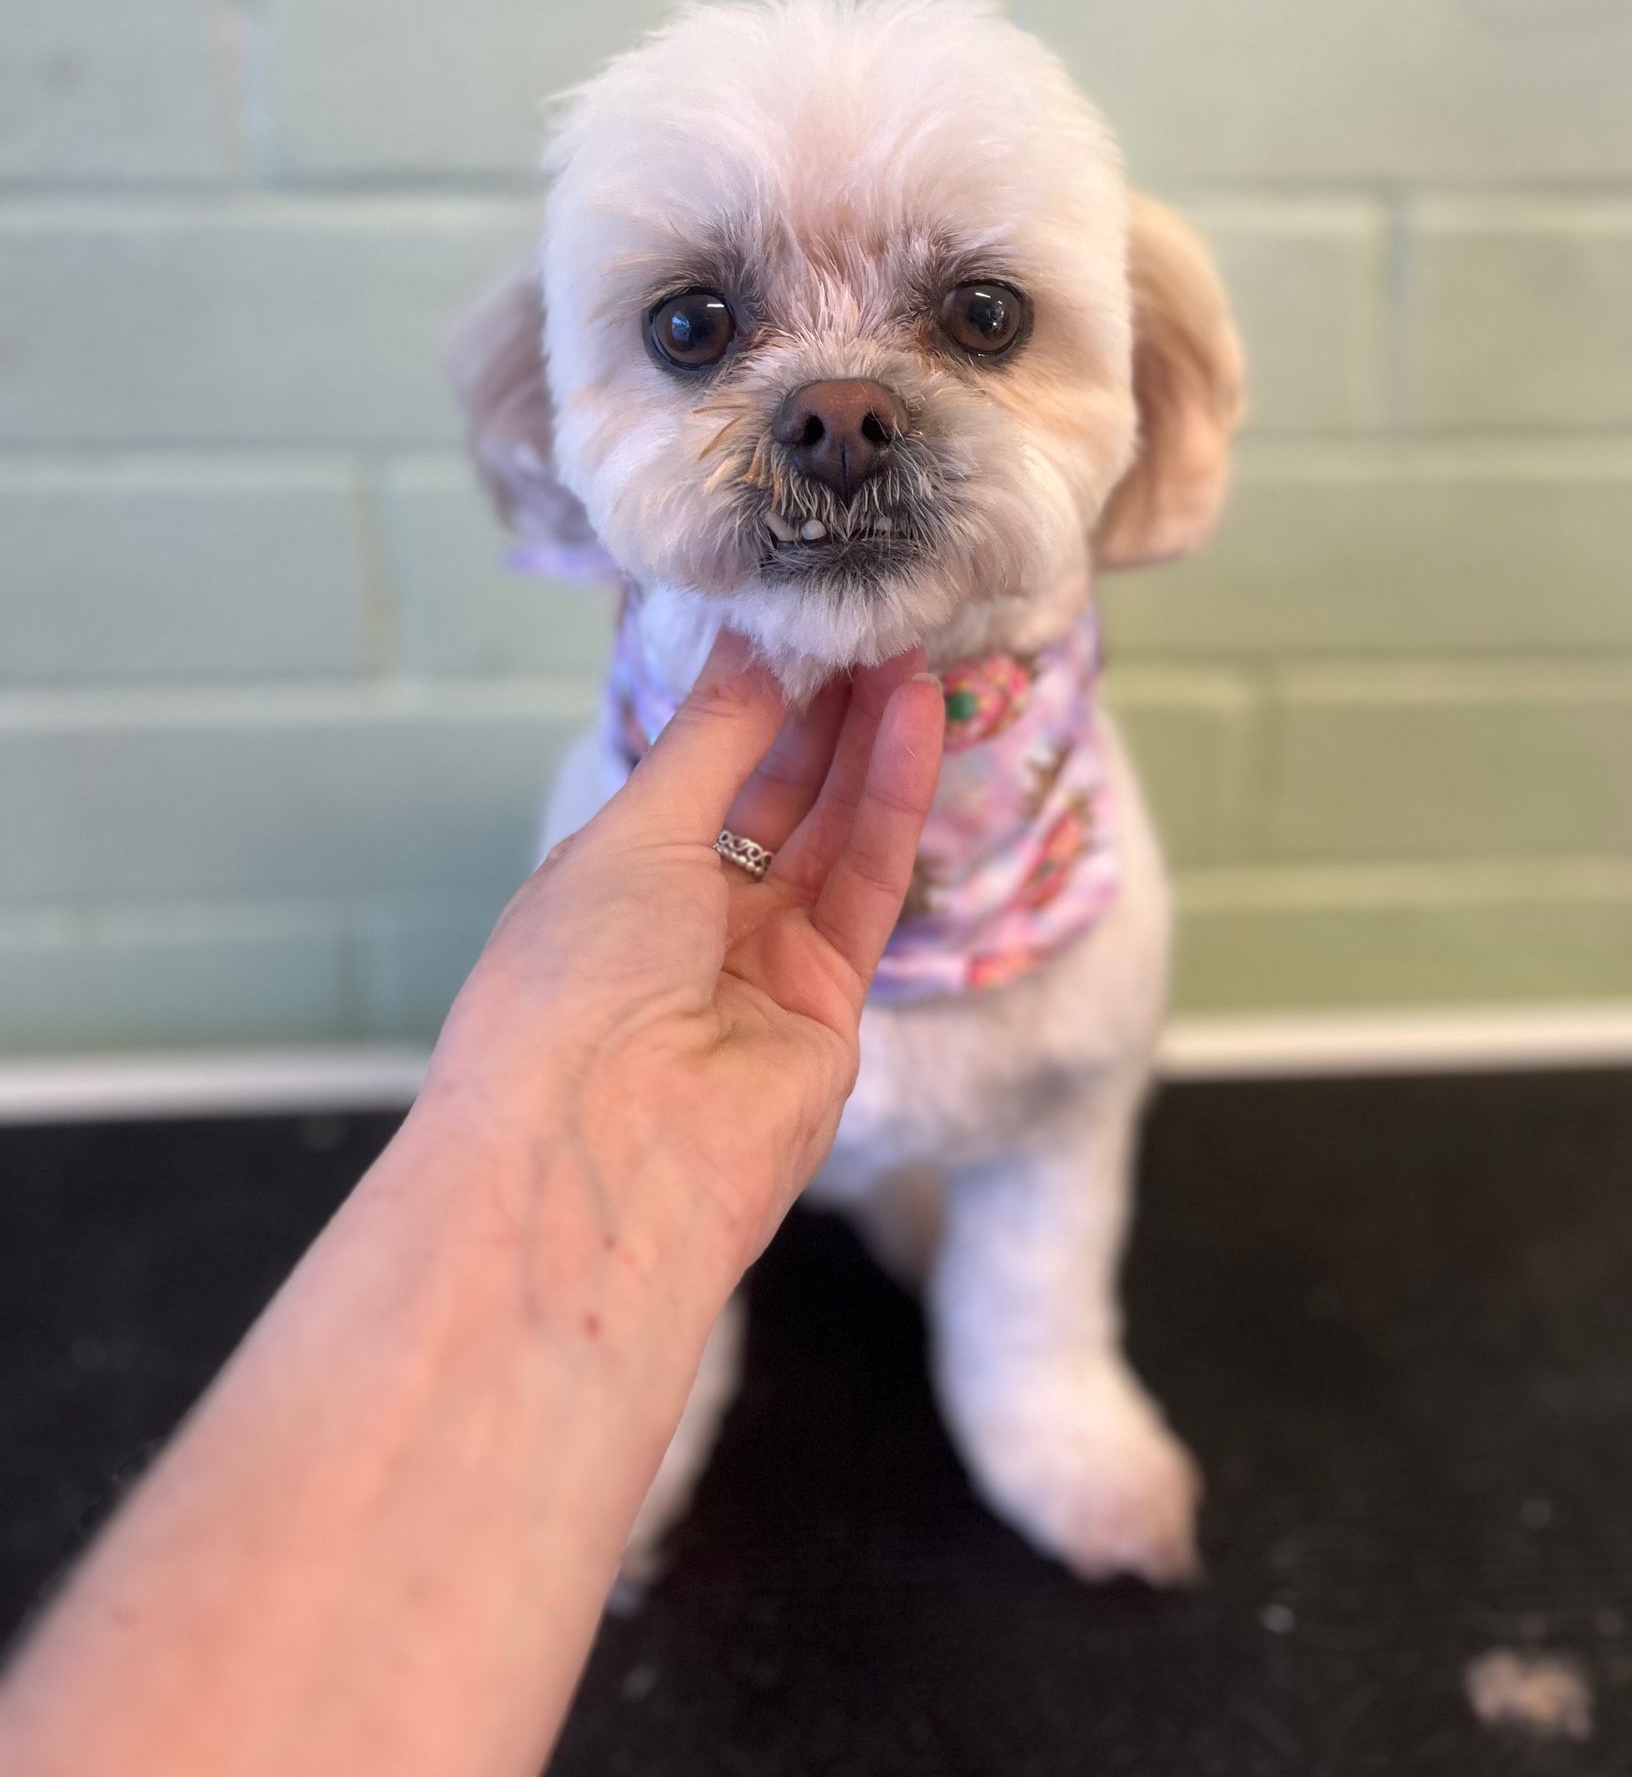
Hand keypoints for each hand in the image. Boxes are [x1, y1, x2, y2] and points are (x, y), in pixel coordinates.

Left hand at [426, 634, 945, 1276]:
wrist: (602, 1157)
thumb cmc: (572, 986)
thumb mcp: (635, 831)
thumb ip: (716, 739)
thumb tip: (754, 645)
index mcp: (608, 881)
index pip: (694, 772)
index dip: (748, 698)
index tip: (797, 619)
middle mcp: (682, 924)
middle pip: (771, 798)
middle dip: (820, 710)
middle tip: (870, 621)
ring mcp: (758, 968)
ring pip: (829, 835)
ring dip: (868, 742)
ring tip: (910, 650)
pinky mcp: (828, 1006)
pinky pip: (868, 887)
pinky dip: (893, 803)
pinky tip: (916, 721)